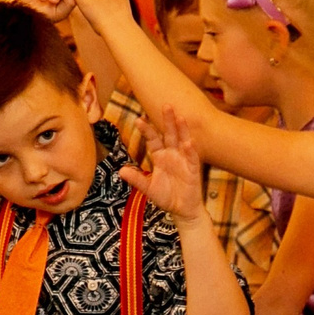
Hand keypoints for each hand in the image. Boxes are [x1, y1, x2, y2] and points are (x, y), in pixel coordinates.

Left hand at [119, 105, 207, 219]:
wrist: (182, 210)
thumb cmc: (166, 197)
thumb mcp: (148, 188)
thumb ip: (136, 179)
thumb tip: (121, 171)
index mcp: (160, 156)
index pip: (153, 139)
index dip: (147, 130)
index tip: (138, 120)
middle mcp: (172, 154)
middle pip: (169, 134)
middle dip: (167, 120)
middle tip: (166, 105)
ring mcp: (183, 160)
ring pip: (183, 141)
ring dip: (182, 129)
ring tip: (180, 117)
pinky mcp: (192, 169)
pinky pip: (192, 157)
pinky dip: (191, 150)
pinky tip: (189, 141)